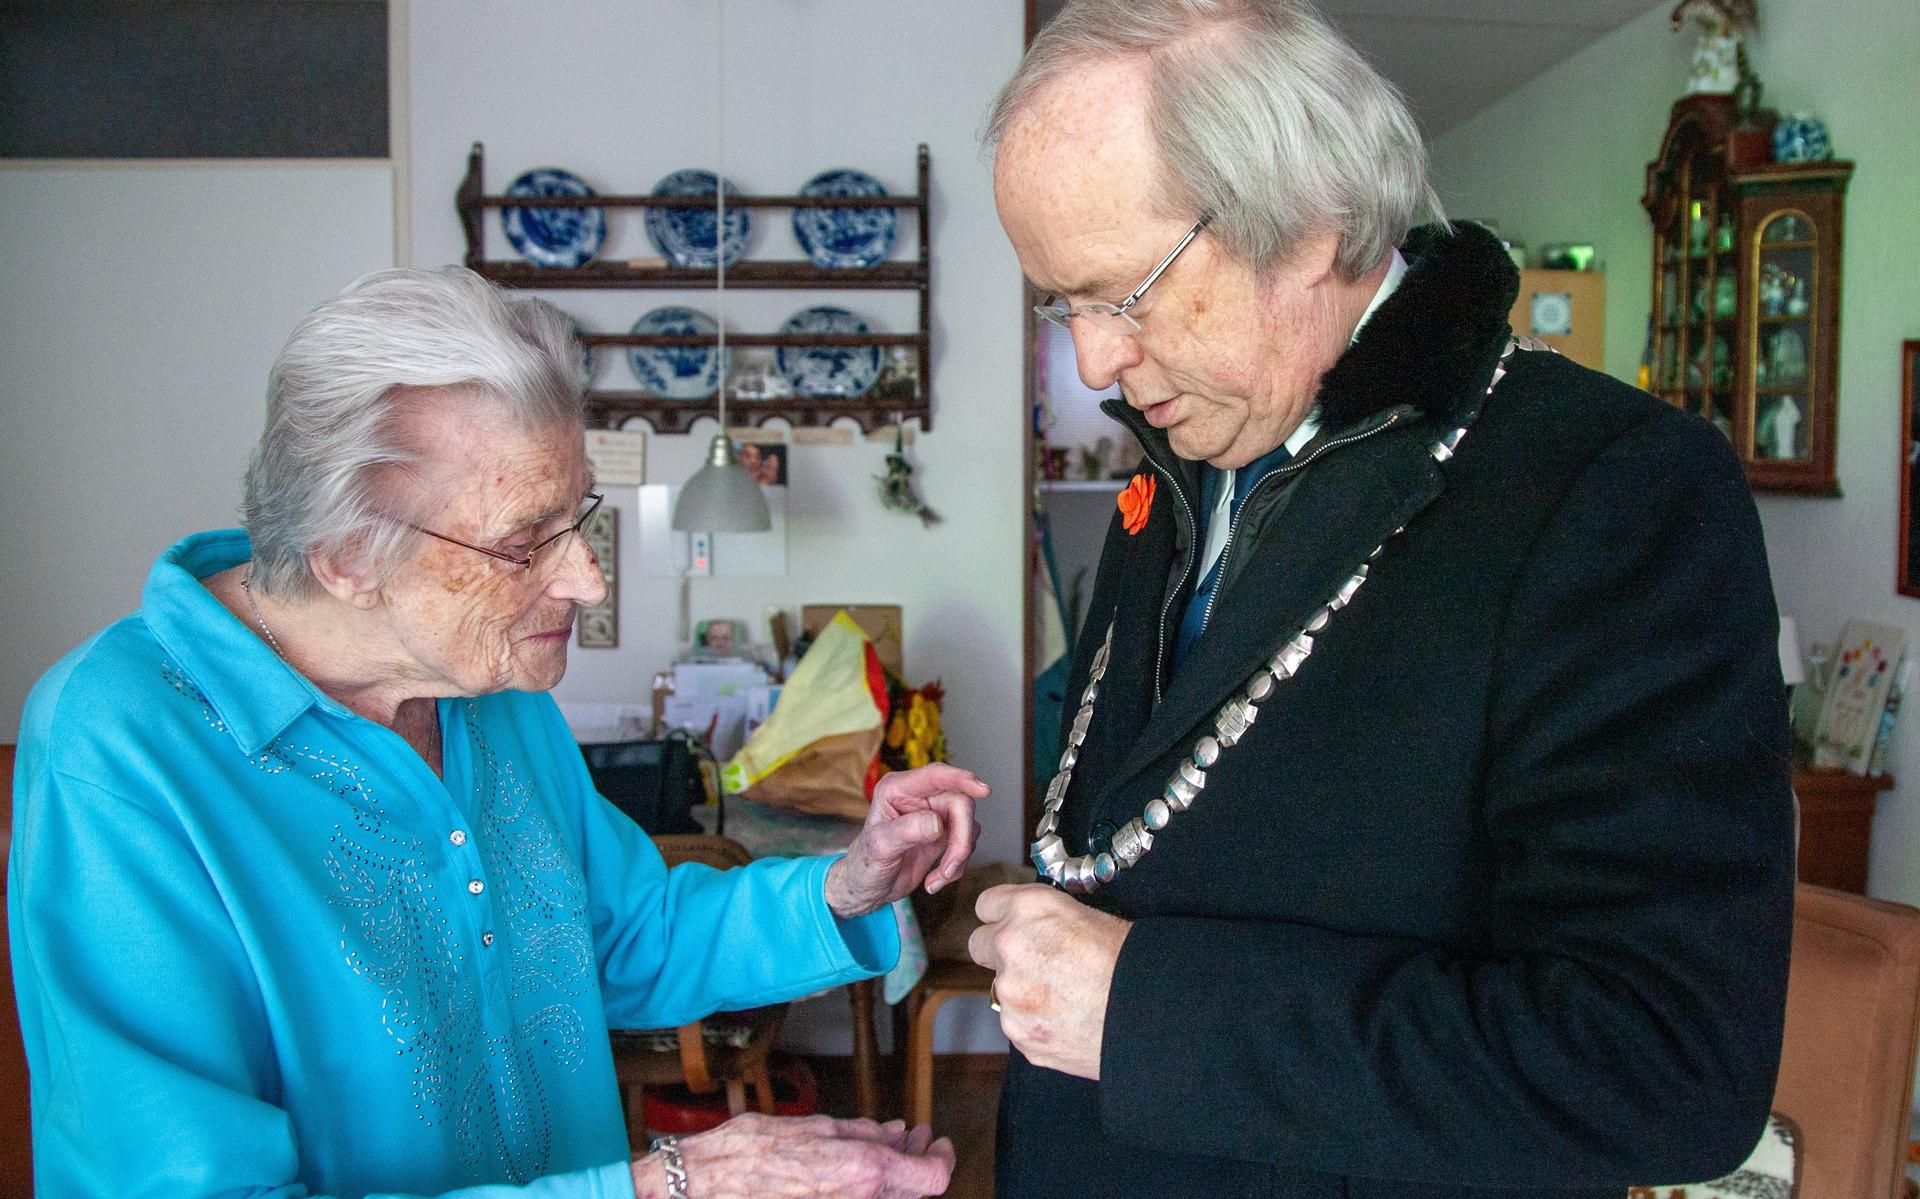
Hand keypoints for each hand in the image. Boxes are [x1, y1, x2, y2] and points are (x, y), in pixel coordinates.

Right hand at [631, 1113, 953, 1198]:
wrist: (708, 1185)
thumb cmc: (751, 1151)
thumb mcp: (816, 1127)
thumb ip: (863, 1132)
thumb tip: (895, 1131)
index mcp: (863, 1171)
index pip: (932, 1177)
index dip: (940, 1157)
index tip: (935, 1140)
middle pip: (915, 1192)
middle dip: (918, 1161)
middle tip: (915, 1137)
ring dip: (897, 1175)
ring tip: (889, 1146)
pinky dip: (872, 1186)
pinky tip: (862, 1166)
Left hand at [824, 764, 988, 917]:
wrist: (869, 888)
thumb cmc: (865, 864)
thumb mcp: (879, 848)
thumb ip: (906, 831)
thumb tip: (938, 823)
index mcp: (897, 789)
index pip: (935, 776)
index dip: (960, 779)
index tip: (983, 790)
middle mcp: (918, 796)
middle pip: (960, 803)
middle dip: (961, 839)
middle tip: (949, 868)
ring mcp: (934, 814)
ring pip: (967, 825)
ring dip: (959, 856)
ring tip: (939, 878)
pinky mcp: (944, 833)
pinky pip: (966, 843)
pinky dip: (956, 867)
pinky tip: (935, 881)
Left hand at [968, 883, 1130, 1079]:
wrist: (1151, 1011)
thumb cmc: (1129, 959)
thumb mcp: (1085, 915)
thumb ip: (1041, 918)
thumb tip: (1028, 926)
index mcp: (1028, 908)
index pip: (986, 905)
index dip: (1002, 916)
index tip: (1011, 925)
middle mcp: (1009, 946)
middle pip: (979, 945)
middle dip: (1000, 952)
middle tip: (1036, 963)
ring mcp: (1010, 993)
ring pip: (1002, 988)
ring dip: (1024, 991)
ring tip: (1068, 997)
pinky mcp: (1018, 1032)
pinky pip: (1018, 1022)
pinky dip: (1036, 1022)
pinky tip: (1069, 1019)